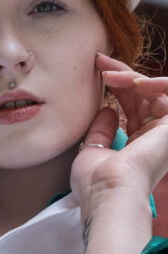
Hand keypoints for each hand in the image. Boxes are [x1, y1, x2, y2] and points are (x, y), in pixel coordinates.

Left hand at [70, 53, 167, 213]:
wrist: (109, 193)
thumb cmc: (97, 182)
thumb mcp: (93, 150)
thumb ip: (101, 130)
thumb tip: (107, 109)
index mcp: (137, 146)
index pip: (132, 107)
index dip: (116, 87)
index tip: (97, 72)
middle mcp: (153, 139)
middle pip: (142, 96)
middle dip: (121, 74)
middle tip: (99, 60)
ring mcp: (164, 133)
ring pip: (153, 91)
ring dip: (130, 77)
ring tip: (107, 72)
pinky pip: (167, 93)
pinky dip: (151, 84)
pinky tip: (129, 81)